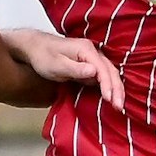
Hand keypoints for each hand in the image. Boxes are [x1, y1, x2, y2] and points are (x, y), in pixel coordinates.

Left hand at [0, 29, 125, 111]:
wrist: (35, 48)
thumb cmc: (43, 56)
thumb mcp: (57, 65)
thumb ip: (75, 69)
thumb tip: (94, 72)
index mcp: (86, 50)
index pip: (102, 69)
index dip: (108, 85)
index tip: (110, 99)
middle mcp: (92, 51)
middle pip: (111, 70)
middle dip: (117, 89)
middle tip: (119, 107)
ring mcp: (92, 57)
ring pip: (110, 73)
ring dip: (116, 89)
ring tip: (119, 105)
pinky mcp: (90, 64)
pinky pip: (104, 75)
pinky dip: (110, 86)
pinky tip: (112, 97)